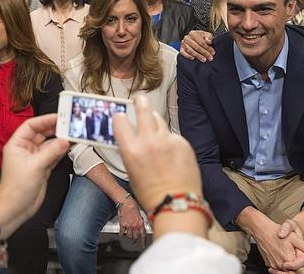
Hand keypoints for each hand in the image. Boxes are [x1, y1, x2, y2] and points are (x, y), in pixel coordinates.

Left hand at [0, 114, 68, 222]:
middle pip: (42, 133)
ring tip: (72, 135)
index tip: (58, 117)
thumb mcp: (34, 166)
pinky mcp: (43, 167)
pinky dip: (62, 150)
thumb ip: (51, 152)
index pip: (31, 126)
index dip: (45, 120)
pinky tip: (69, 146)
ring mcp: (35, 158)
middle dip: (55, 129)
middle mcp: (26, 149)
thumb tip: (64, 141)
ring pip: (50, 144)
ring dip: (60, 140)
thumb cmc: (15, 189)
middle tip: (69, 125)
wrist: (16, 208)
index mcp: (17, 144)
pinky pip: (54, 154)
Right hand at [113, 95, 201, 212]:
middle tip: (139, 99)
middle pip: (143, 108)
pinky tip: (171, 154)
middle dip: (140, 101)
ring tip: (155, 130)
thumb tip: (133, 138)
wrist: (176, 203)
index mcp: (131, 149)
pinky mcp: (182, 143)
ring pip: (159, 120)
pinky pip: (173, 135)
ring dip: (155, 121)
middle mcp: (149, 141)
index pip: (120, 120)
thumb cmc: (151, 193)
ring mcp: (168, 140)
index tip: (122, 116)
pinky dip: (170, 140)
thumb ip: (132, 150)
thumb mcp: (132, 170)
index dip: (120, 117)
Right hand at [118, 197, 146, 247]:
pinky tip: (121, 236)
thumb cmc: (133, 206)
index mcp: (140, 223)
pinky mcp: (122, 225)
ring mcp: (128, 226)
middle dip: (135, 240)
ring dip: (129, 238)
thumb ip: (141, 221)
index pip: (143, 235)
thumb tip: (142, 225)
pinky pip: (122, 233)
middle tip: (134, 241)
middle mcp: (135, 226)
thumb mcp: (140, 214)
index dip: (143, 242)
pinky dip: (121, 235)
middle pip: (136, 237)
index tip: (143, 246)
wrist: (126, 202)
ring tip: (129, 238)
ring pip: (129, 236)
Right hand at [180, 30, 214, 61]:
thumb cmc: (201, 38)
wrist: (195, 39)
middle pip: (196, 47)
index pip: (201, 42)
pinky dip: (188, 56)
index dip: (208, 48)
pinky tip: (193, 58)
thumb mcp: (207, 35)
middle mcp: (187, 38)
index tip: (212, 53)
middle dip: (204, 53)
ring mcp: (183, 44)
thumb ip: (209, 37)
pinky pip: (183, 53)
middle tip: (209, 58)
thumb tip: (208, 41)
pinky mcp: (181, 49)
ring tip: (204, 59)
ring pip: (190, 51)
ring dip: (198, 56)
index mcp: (193, 33)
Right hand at [237, 208, 303, 271]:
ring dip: (291, 270)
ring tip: (294, 266)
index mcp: (289, 259)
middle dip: (299, 271)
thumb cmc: (276, 232)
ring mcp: (274, 265)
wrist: (261, 230)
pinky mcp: (270, 264)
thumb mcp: (295, 238)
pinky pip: (279, 270)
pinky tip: (286, 263)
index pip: (302, 271)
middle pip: (293, 273)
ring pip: (286, 272)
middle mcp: (281, 264)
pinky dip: (283, 268)